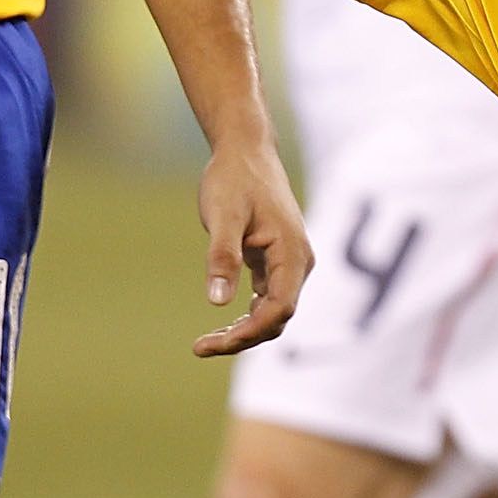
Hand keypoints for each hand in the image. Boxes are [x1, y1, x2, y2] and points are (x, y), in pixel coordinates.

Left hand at [191, 134, 310, 356]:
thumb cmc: (234, 178)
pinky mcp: (275, 261)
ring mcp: (288, 263)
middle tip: (200, 347)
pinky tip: (221, 323)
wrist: (245, 150)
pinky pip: (267, 300)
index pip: (279, 309)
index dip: (248, 333)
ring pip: (273, 312)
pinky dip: (246, 316)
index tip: (212, 343)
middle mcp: (297, 262)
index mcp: (292, 253)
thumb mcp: (223, 215)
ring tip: (205, 342)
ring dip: (244, 331)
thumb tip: (218, 303)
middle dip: (242, 338)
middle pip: (278, 318)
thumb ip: (222, 257)